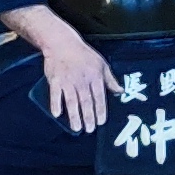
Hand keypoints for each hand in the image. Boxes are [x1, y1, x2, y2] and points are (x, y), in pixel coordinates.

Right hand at [26, 18, 114, 133]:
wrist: (62, 44)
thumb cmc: (84, 55)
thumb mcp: (102, 64)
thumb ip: (110, 80)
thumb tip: (120, 91)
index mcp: (95, 77)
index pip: (99, 97)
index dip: (100, 110)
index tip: (101, 122)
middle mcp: (82, 80)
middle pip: (86, 102)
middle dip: (88, 117)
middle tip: (90, 129)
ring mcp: (67, 81)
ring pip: (72, 101)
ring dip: (74, 116)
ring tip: (77, 128)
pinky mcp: (55, 80)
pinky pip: (55, 95)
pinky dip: (56, 104)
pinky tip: (57, 115)